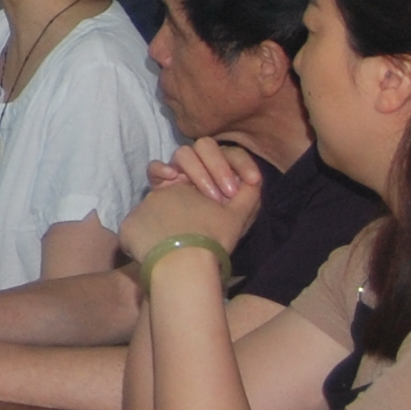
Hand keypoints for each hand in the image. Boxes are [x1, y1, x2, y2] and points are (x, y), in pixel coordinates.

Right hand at [116, 140, 263, 263]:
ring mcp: (177, 181)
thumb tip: (255, 179)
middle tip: (224, 194)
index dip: (241, 162)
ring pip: (184, 154)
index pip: (230, 155)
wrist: (183, 262)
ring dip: (197, 170)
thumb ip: (249, 197)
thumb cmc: (212, 242)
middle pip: (206, 147)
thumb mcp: (238, 220)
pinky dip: (161, 168)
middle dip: (218, 165)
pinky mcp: (157, 189)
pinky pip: (155, 168)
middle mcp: (199, 176)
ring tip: (204, 195)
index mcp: (220, 181)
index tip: (253, 179)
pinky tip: (170, 179)